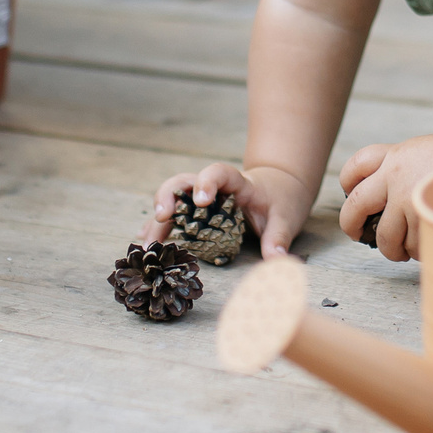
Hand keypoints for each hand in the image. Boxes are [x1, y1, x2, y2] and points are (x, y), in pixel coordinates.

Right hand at [144, 163, 315, 257]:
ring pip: (173, 200)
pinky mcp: (198, 212)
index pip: (218, 172)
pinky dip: (160, 227)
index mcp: (237, 182)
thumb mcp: (286, 218)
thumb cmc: (281, 201)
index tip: (201, 200)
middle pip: (184, 181)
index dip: (207, 182)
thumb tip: (276, 260)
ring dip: (158, 218)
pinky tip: (146, 242)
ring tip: (146, 242)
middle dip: (169, 196)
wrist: (278, 189)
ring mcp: (202, 198)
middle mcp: (214, 187)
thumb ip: (279, 237)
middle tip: (161, 217)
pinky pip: (175, 216)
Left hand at [337, 130, 432, 262]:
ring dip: (393, 249)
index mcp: (393, 157)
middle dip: (352, 226)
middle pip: (355, 207)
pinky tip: (426, 246)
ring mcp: (408, 200)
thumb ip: (400, 169)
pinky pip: (412, 247)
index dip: (347, 184)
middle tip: (358, 235)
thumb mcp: (422, 151)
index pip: (354, 168)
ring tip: (401, 252)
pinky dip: (417, 251)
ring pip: (386, 237)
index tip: (352, 197)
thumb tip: (383, 200)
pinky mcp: (425, 220)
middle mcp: (394, 177)